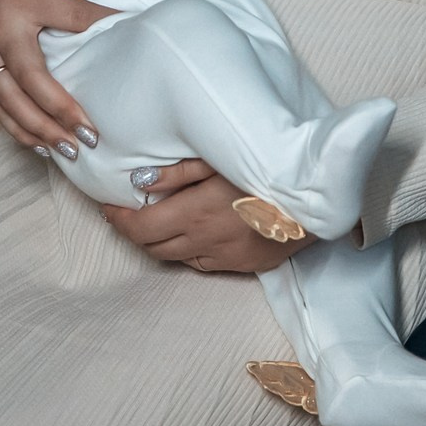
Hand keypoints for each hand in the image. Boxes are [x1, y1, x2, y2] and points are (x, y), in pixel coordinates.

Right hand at [0, 0, 115, 152]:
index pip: (74, 19)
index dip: (104, 27)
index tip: (130, 41)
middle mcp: (2, 31)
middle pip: (35, 81)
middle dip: (63, 112)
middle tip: (93, 135)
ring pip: (10, 102)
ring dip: (39, 130)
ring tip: (70, 150)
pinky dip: (13, 127)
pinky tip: (37, 145)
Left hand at [99, 160, 309, 273]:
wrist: (316, 198)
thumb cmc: (267, 169)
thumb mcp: (219, 159)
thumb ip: (178, 172)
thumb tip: (139, 183)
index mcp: (195, 213)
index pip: (140, 228)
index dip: (118, 220)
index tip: (108, 207)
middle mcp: (204, 241)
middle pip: (152, 247)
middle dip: (134, 231)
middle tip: (127, 213)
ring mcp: (224, 257)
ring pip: (175, 258)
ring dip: (159, 243)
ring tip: (156, 221)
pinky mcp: (241, 265)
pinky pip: (201, 264)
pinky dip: (186, 251)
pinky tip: (191, 234)